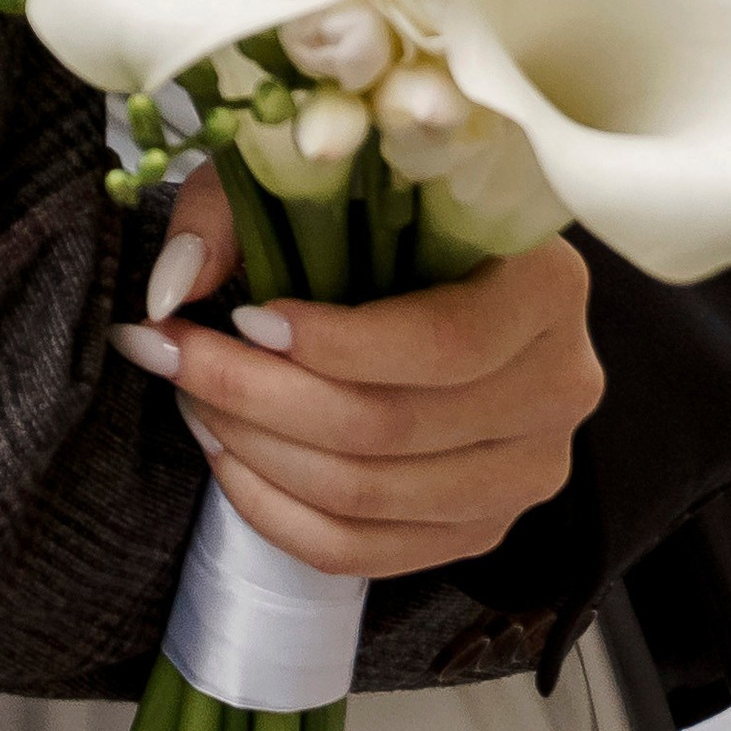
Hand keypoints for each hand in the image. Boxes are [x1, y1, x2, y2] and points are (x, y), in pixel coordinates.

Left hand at [116, 161, 600, 582]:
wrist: (446, 275)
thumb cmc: (383, 213)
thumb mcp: (317, 177)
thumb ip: (238, 212)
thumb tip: (172, 288)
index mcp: (547, 285)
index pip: (444, 343)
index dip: (332, 343)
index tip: (240, 316)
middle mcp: (558, 386)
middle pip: (392, 426)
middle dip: (257, 394)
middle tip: (171, 353)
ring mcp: (527, 472)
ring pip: (369, 496)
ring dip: (255, 452)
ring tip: (190, 396)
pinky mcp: (483, 528)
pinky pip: (366, 553)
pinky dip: (277, 512)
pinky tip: (225, 457)